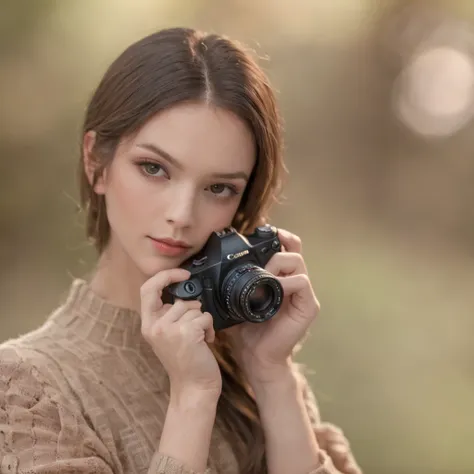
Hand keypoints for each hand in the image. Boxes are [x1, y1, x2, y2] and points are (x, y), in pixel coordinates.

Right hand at [140, 269, 221, 396]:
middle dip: (194, 312)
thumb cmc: (185, 359)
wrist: (193, 387)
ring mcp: (169, 330)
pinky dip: (210, 328)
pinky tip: (206, 343)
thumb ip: (169, 314)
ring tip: (199, 339)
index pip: (147, 288)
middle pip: (180, 301)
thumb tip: (185, 290)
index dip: (165, 276)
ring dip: (202, 322)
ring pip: (195, 308)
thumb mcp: (168, 335)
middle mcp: (155, 326)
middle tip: (194, 331)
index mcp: (148, 324)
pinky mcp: (187, 333)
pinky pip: (204, 317)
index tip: (183, 274)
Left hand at [225, 229, 319, 382]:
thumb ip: (231, 283)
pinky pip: (302, 282)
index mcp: (279, 278)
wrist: (255, 357)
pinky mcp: (308, 306)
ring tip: (262, 274)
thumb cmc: (245, 330)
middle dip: (277, 246)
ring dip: (277, 262)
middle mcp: (293, 282)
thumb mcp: (235, 300)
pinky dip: (286, 281)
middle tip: (260, 255)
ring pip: (297, 261)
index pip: (285, 248)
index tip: (260, 233)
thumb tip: (208, 268)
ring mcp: (303, 294)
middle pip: (294, 249)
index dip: (277, 237)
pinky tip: (273, 286)